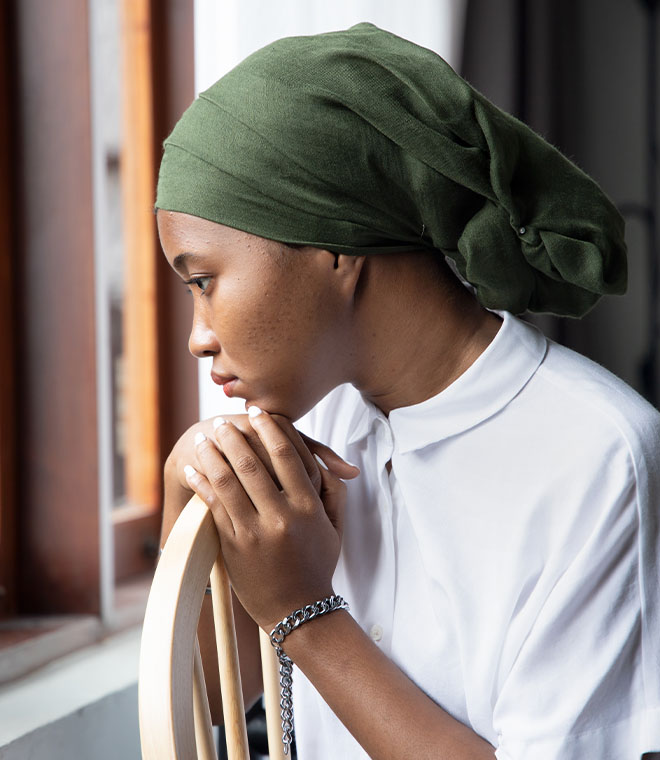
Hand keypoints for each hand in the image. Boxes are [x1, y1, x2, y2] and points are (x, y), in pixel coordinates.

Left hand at [184, 408, 348, 630]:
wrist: (298, 611)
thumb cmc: (317, 565)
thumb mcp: (334, 528)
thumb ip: (334, 492)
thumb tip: (330, 462)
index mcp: (308, 507)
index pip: (287, 455)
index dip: (270, 428)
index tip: (259, 412)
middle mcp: (281, 516)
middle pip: (252, 463)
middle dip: (234, 436)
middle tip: (222, 421)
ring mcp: (255, 531)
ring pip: (228, 481)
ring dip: (213, 455)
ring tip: (204, 439)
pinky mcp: (234, 545)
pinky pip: (214, 507)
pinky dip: (202, 484)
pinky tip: (194, 470)